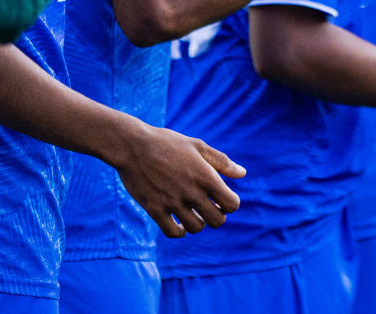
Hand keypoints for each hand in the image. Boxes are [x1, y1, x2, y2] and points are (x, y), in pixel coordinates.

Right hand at [109, 120, 245, 237]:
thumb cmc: (167, 143)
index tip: (222, 199)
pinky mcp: (155, 210)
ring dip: (198, 222)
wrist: (133, 146)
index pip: (231, 204)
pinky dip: (179, 231)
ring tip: (192, 213)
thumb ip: (221, 162)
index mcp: (206, 176)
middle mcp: (191, 192)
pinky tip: (178, 222)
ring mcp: (173, 203)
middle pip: (217, 220)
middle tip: (209, 207)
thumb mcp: (197, 146)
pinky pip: (173, 232)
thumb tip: (242, 173)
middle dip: (217, 215)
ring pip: (196, 228)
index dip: (230, 203)